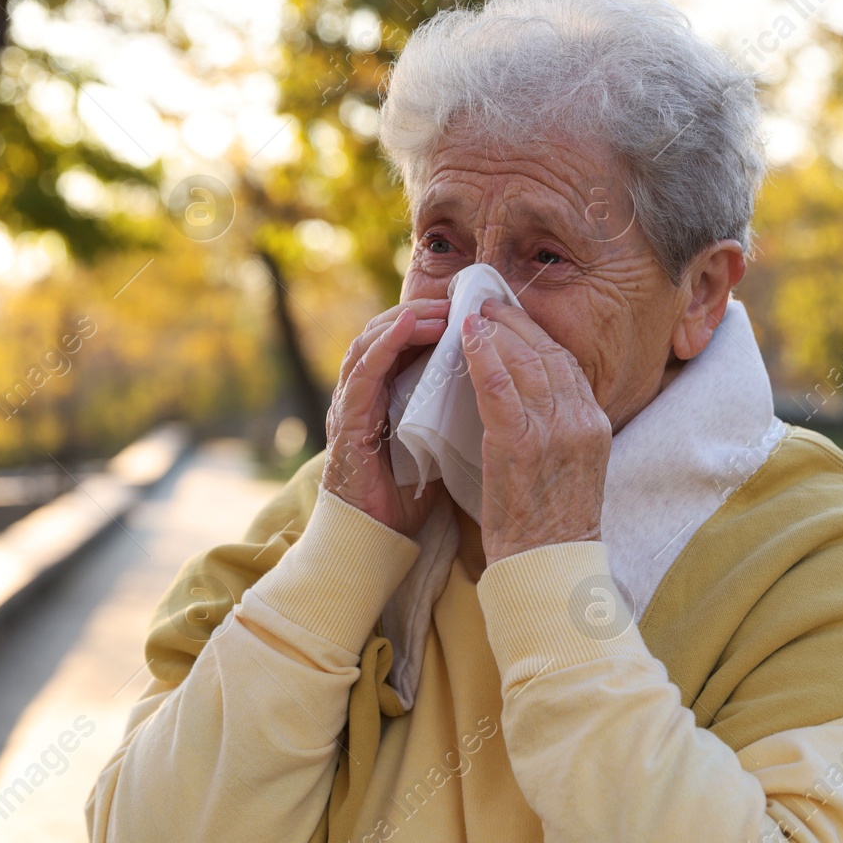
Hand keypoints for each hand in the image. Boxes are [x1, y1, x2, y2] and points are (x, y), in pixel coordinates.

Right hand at [322, 300, 449, 535]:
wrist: (375, 539)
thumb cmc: (407, 496)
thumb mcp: (437, 442)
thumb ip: (450, 411)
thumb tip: (496, 386)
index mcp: (383, 398)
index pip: (402, 344)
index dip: (429, 321)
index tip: (465, 309)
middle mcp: (362, 395)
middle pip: (383, 335)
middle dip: (419, 313)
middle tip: (456, 302)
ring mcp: (350, 407)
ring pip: (369, 344)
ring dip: (403, 322)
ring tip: (436, 310)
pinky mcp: (346, 424)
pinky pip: (362, 374)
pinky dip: (383, 345)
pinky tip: (405, 326)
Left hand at [463, 300, 611, 564]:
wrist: (547, 565)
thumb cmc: (549, 525)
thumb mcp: (570, 469)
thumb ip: (558, 431)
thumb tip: (531, 400)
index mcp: (594, 425)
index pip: (567, 364)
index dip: (537, 334)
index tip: (513, 317)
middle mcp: (580, 421)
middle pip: (547, 353)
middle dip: (515, 321)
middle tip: (486, 302)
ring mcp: (553, 431)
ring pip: (524, 361)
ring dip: (495, 330)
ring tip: (471, 311)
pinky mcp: (520, 444)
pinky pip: (499, 385)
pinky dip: (482, 354)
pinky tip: (466, 336)